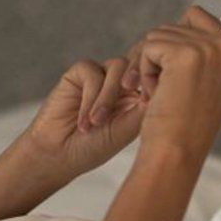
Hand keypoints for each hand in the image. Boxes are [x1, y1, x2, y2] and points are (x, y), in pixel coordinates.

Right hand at [15, 57, 148, 178]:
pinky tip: (84, 122)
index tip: (155, 108)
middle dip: (135, 84)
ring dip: (108, 97)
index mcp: (137, 95)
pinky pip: (92, 72)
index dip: (156, 84)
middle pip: (138, 65)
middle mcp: (120, 82)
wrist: (58, 155)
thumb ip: (143, 108)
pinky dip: (90, 98)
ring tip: (96, 123)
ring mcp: (100, 75)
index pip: (154, 76)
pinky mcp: (79, 73)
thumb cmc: (93, 148)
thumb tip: (162, 86)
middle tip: (130, 107)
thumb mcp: (126, 131)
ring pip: (118, 66)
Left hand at [129, 6, 220, 158]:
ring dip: (149, 66)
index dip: (174, 44)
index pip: (197, 18)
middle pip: (173, 26)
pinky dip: (143, 72)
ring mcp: (209, 49)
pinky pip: (149, 47)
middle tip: (162, 90)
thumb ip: (213, 56)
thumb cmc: (186, 127)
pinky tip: (155, 95)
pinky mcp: (185, 54)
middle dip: (158, 57)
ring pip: (158, 36)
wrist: (177, 152)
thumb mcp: (209, 88)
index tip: (172, 74)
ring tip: (162, 96)